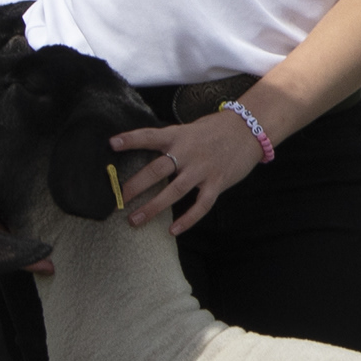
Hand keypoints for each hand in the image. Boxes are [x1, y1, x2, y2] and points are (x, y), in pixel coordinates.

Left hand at [114, 106, 263, 233]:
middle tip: (118, 199)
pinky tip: (173, 231)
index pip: (150, 136)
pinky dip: (187, 219)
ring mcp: (203, 169)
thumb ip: (171, 142)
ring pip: (174, 191)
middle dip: (135, 186)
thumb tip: (148, 153)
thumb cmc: (216, 129)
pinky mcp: (217, 183)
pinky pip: (201, 205)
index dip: (130, 139)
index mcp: (178, 136)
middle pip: (156, 170)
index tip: (111, 144)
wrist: (249, 130)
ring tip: (135, 220)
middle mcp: (188, 152)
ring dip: (152, 207)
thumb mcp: (190, 129)